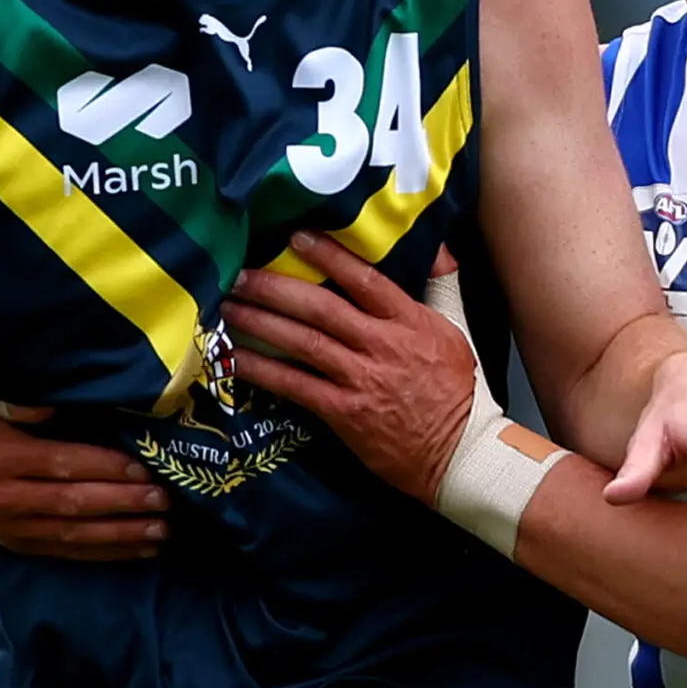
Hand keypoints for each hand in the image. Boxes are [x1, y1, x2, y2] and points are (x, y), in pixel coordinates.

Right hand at [0, 395, 168, 559]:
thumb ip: (22, 402)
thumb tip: (57, 399)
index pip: (61, 464)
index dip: (104, 467)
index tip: (143, 467)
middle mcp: (4, 498)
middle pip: (73, 503)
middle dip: (123, 503)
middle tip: (164, 498)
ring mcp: (11, 527)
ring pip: (74, 535)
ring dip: (122, 534)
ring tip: (161, 529)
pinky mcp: (19, 544)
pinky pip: (68, 552)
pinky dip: (107, 553)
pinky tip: (141, 550)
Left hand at [221, 233, 477, 504]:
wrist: (458, 450)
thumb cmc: (454, 387)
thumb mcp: (455, 328)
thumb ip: (442, 284)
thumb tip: (437, 245)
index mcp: (410, 320)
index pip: (365, 279)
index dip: (329, 256)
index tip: (296, 237)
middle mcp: (382, 345)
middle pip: (322, 308)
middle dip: (276, 288)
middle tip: (240, 273)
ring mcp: (361, 379)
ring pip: (303, 343)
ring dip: (261, 322)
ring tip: (228, 306)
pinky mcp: (344, 412)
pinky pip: (296, 385)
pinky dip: (263, 370)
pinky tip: (235, 358)